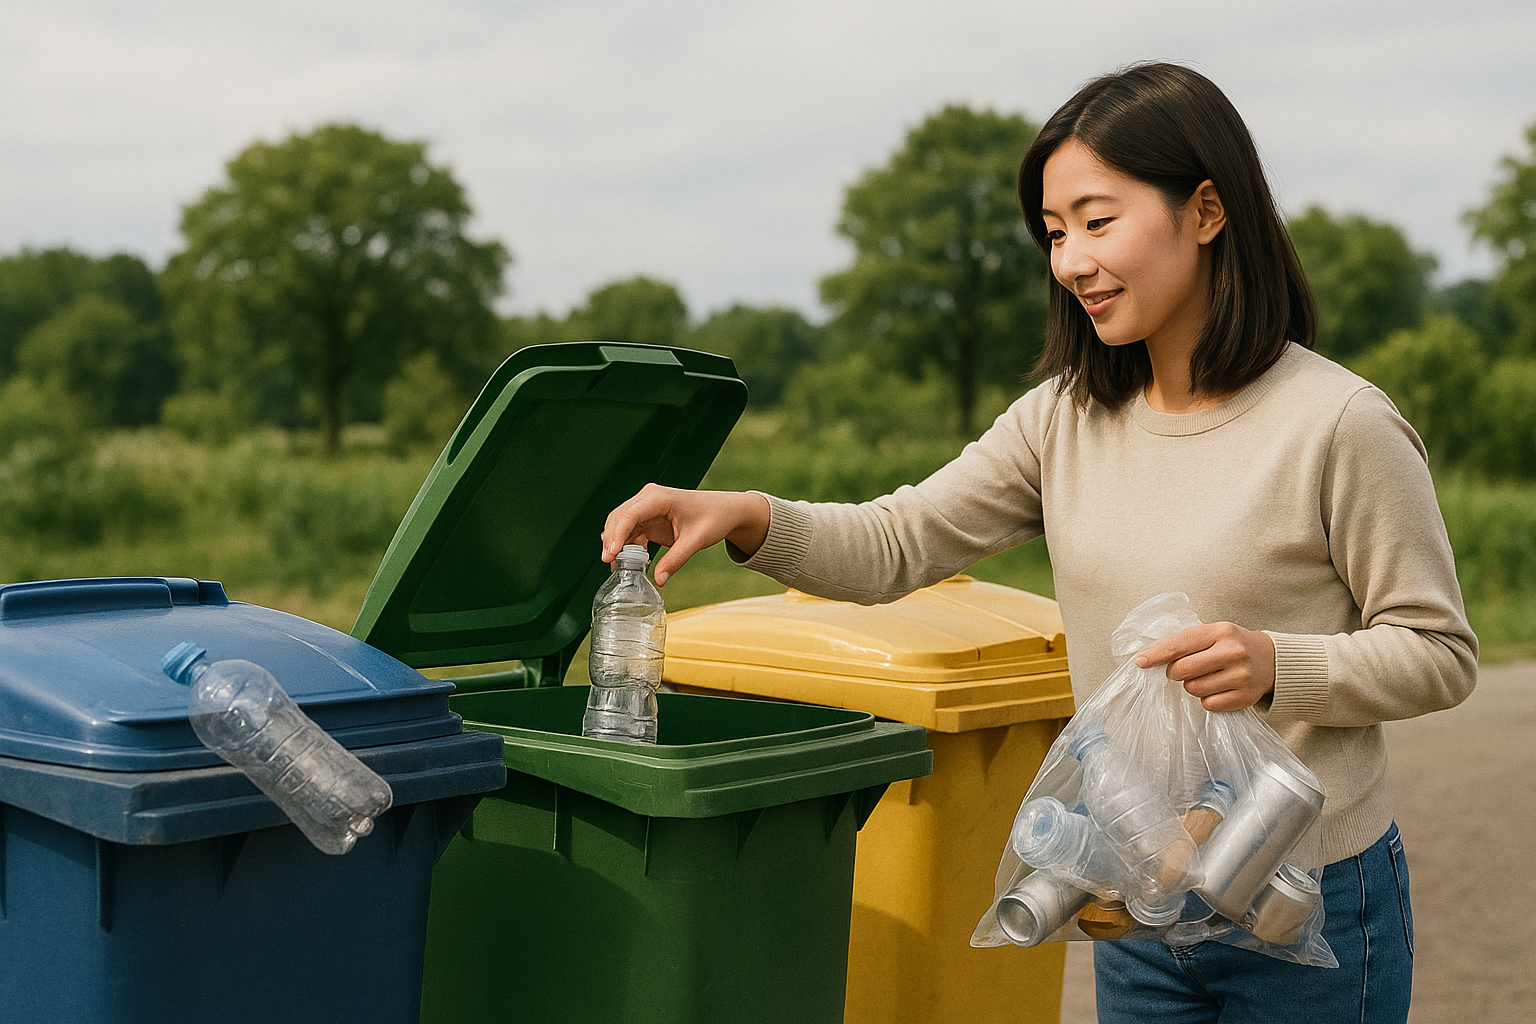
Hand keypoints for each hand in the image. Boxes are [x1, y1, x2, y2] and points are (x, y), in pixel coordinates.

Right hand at [601, 484, 770, 585]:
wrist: (725, 511)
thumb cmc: (714, 518)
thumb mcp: (696, 540)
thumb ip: (676, 560)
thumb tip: (657, 581)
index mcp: (658, 497)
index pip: (629, 515)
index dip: (616, 535)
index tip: (610, 555)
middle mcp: (647, 499)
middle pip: (618, 519)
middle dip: (612, 541)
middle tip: (610, 565)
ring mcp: (646, 508)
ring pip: (620, 526)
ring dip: (618, 546)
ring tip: (620, 569)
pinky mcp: (648, 519)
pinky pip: (630, 533)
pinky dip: (627, 547)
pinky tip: (632, 564)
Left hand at [1134, 622, 1275, 711]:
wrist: (1272, 659)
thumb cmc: (1232, 644)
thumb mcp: (1214, 633)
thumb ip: (1186, 642)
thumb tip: (1148, 656)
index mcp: (1220, 631)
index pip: (1179, 644)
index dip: (1156, 654)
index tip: (1140, 662)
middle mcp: (1232, 652)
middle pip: (1182, 670)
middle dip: (1174, 673)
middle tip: (1180, 670)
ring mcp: (1241, 675)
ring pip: (1194, 689)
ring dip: (1191, 686)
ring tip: (1206, 677)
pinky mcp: (1245, 696)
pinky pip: (1209, 704)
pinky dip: (1206, 699)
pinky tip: (1217, 689)